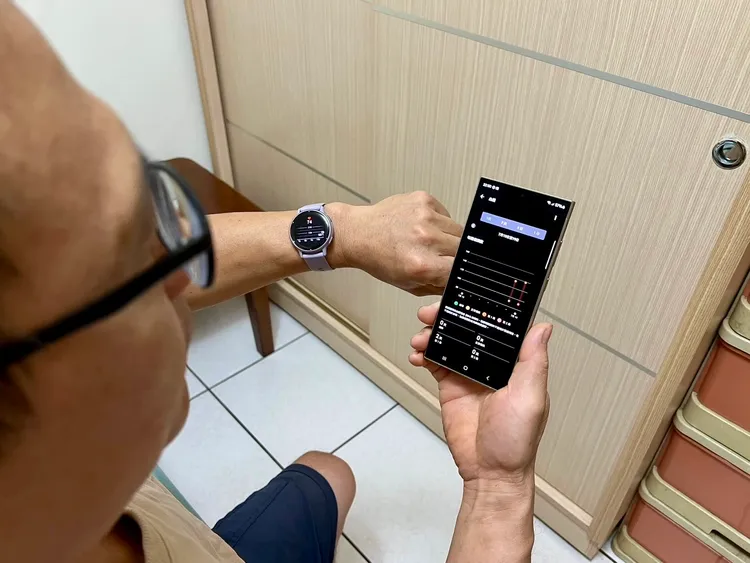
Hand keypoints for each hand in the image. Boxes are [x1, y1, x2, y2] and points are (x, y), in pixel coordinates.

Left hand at [330, 192, 461, 295]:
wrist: (359, 233)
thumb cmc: (380, 259)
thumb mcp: (409, 284)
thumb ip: (438, 287)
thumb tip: (458, 284)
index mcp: (422, 264)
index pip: (461, 271)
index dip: (458, 273)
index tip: (454, 272)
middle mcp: (426, 238)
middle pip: (464, 249)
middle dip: (455, 255)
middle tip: (439, 256)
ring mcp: (426, 216)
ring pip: (459, 230)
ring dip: (449, 238)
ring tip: (428, 241)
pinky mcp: (424, 199)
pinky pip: (447, 214)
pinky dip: (440, 222)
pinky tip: (423, 226)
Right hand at [409, 302, 550, 493]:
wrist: (489, 472)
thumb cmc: (516, 441)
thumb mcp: (531, 399)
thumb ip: (533, 362)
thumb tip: (543, 328)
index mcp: (514, 361)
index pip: (496, 325)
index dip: (478, 308)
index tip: (461, 297)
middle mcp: (491, 363)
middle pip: (467, 328)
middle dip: (447, 316)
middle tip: (430, 313)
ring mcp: (468, 373)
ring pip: (447, 341)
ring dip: (431, 334)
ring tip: (420, 338)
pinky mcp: (450, 386)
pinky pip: (434, 362)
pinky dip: (424, 355)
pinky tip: (417, 355)